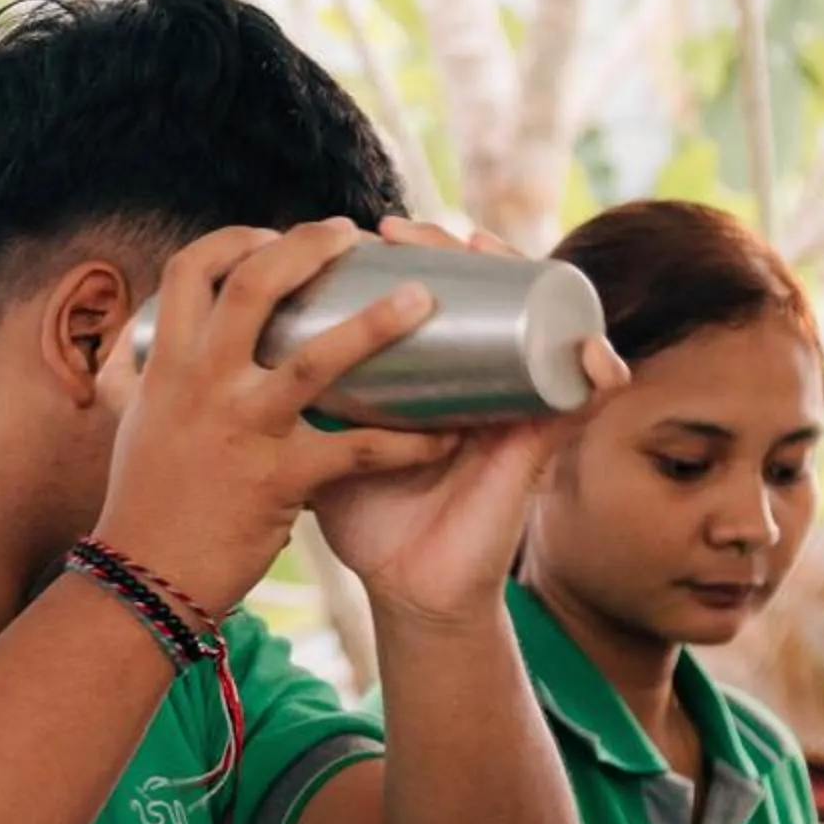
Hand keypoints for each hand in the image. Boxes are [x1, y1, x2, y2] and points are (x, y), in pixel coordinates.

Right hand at [93, 220, 458, 616]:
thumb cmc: (144, 505)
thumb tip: (148, 346)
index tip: (269, 236)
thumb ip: (149, 381)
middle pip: (253, 285)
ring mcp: (241, 430)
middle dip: (306, 246)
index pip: (189, 270)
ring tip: (420, 296)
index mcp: (166, 366)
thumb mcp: (140, 424)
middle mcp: (200, 385)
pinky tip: (445, 435)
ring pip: (315, 359)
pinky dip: (406, 443)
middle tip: (352, 233)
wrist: (142, 584)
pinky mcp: (278, 481)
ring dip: (374, 322)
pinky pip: (355, 452)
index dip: (232, 240)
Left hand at [311, 218, 627, 627]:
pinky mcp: (539, 447)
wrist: (406, 592)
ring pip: (538, 319)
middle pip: (484, 287)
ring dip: (521, 275)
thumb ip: (294, 408)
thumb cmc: (369, 518)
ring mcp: (513, 404)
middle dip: (451, 244)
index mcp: (434, 375)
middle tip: (400, 230)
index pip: (436, 291)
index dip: (415, 251)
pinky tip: (593, 349)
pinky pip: (580, 400)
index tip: (368, 231)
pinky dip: (597, 372)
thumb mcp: (325, 448)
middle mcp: (478, 378)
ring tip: (481, 247)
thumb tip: (226, 358)